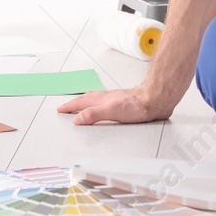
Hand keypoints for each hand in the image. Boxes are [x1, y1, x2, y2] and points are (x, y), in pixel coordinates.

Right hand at [56, 86, 170, 124]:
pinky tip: (102, 106)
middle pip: (86, 99)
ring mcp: (114, 98)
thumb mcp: (111, 112)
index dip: (70, 106)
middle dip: (74, 103)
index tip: (61, 109)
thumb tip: (77, 118)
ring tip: (80, 104)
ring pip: (95, 98)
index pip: (81, 103)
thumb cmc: (136, 106)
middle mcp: (106, 98)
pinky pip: (103, 101)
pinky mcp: (122, 102)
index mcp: (101, 100)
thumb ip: (93, 114)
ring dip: (85, 102)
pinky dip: (97, 103)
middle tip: (66, 106)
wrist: (154, 100)